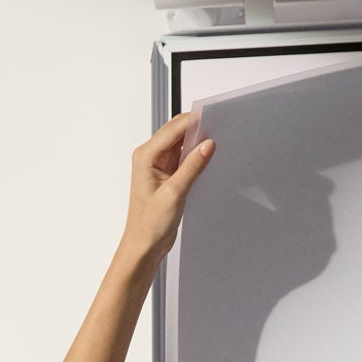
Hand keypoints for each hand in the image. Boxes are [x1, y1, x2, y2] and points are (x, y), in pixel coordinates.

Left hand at [118, 112, 214, 269]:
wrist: (144, 246)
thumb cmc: (149, 225)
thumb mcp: (175, 193)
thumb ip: (193, 166)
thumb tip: (207, 145)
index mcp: (145, 156)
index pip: (173, 129)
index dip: (193, 120)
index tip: (212, 116)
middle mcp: (150, 157)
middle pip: (177, 132)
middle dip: (196, 128)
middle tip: (218, 127)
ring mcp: (158, 166)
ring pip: (181, 143)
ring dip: (196, 142)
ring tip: (214, 143)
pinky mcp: (167, 175)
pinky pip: (183, 157)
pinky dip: (194, 155)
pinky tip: (205, 158)